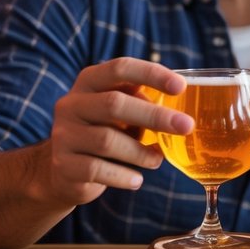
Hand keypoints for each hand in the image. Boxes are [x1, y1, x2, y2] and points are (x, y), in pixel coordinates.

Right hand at [42, 58, 192, 207]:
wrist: (66, 171)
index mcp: (89, 81)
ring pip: (107, 141)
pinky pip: (97, 170)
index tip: (181, 87)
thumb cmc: (106, 132)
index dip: (151, 74)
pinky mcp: (63, 165)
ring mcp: (63, 135)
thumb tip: (178, 112)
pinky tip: (137, 179)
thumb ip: (143, 103)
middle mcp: (71, 104)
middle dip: (154, 116)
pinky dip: (123, 176)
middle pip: (114, 104)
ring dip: (140, 152)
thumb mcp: (122, 112)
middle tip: (186, 126)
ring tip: (157, 160)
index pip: (120, 68)